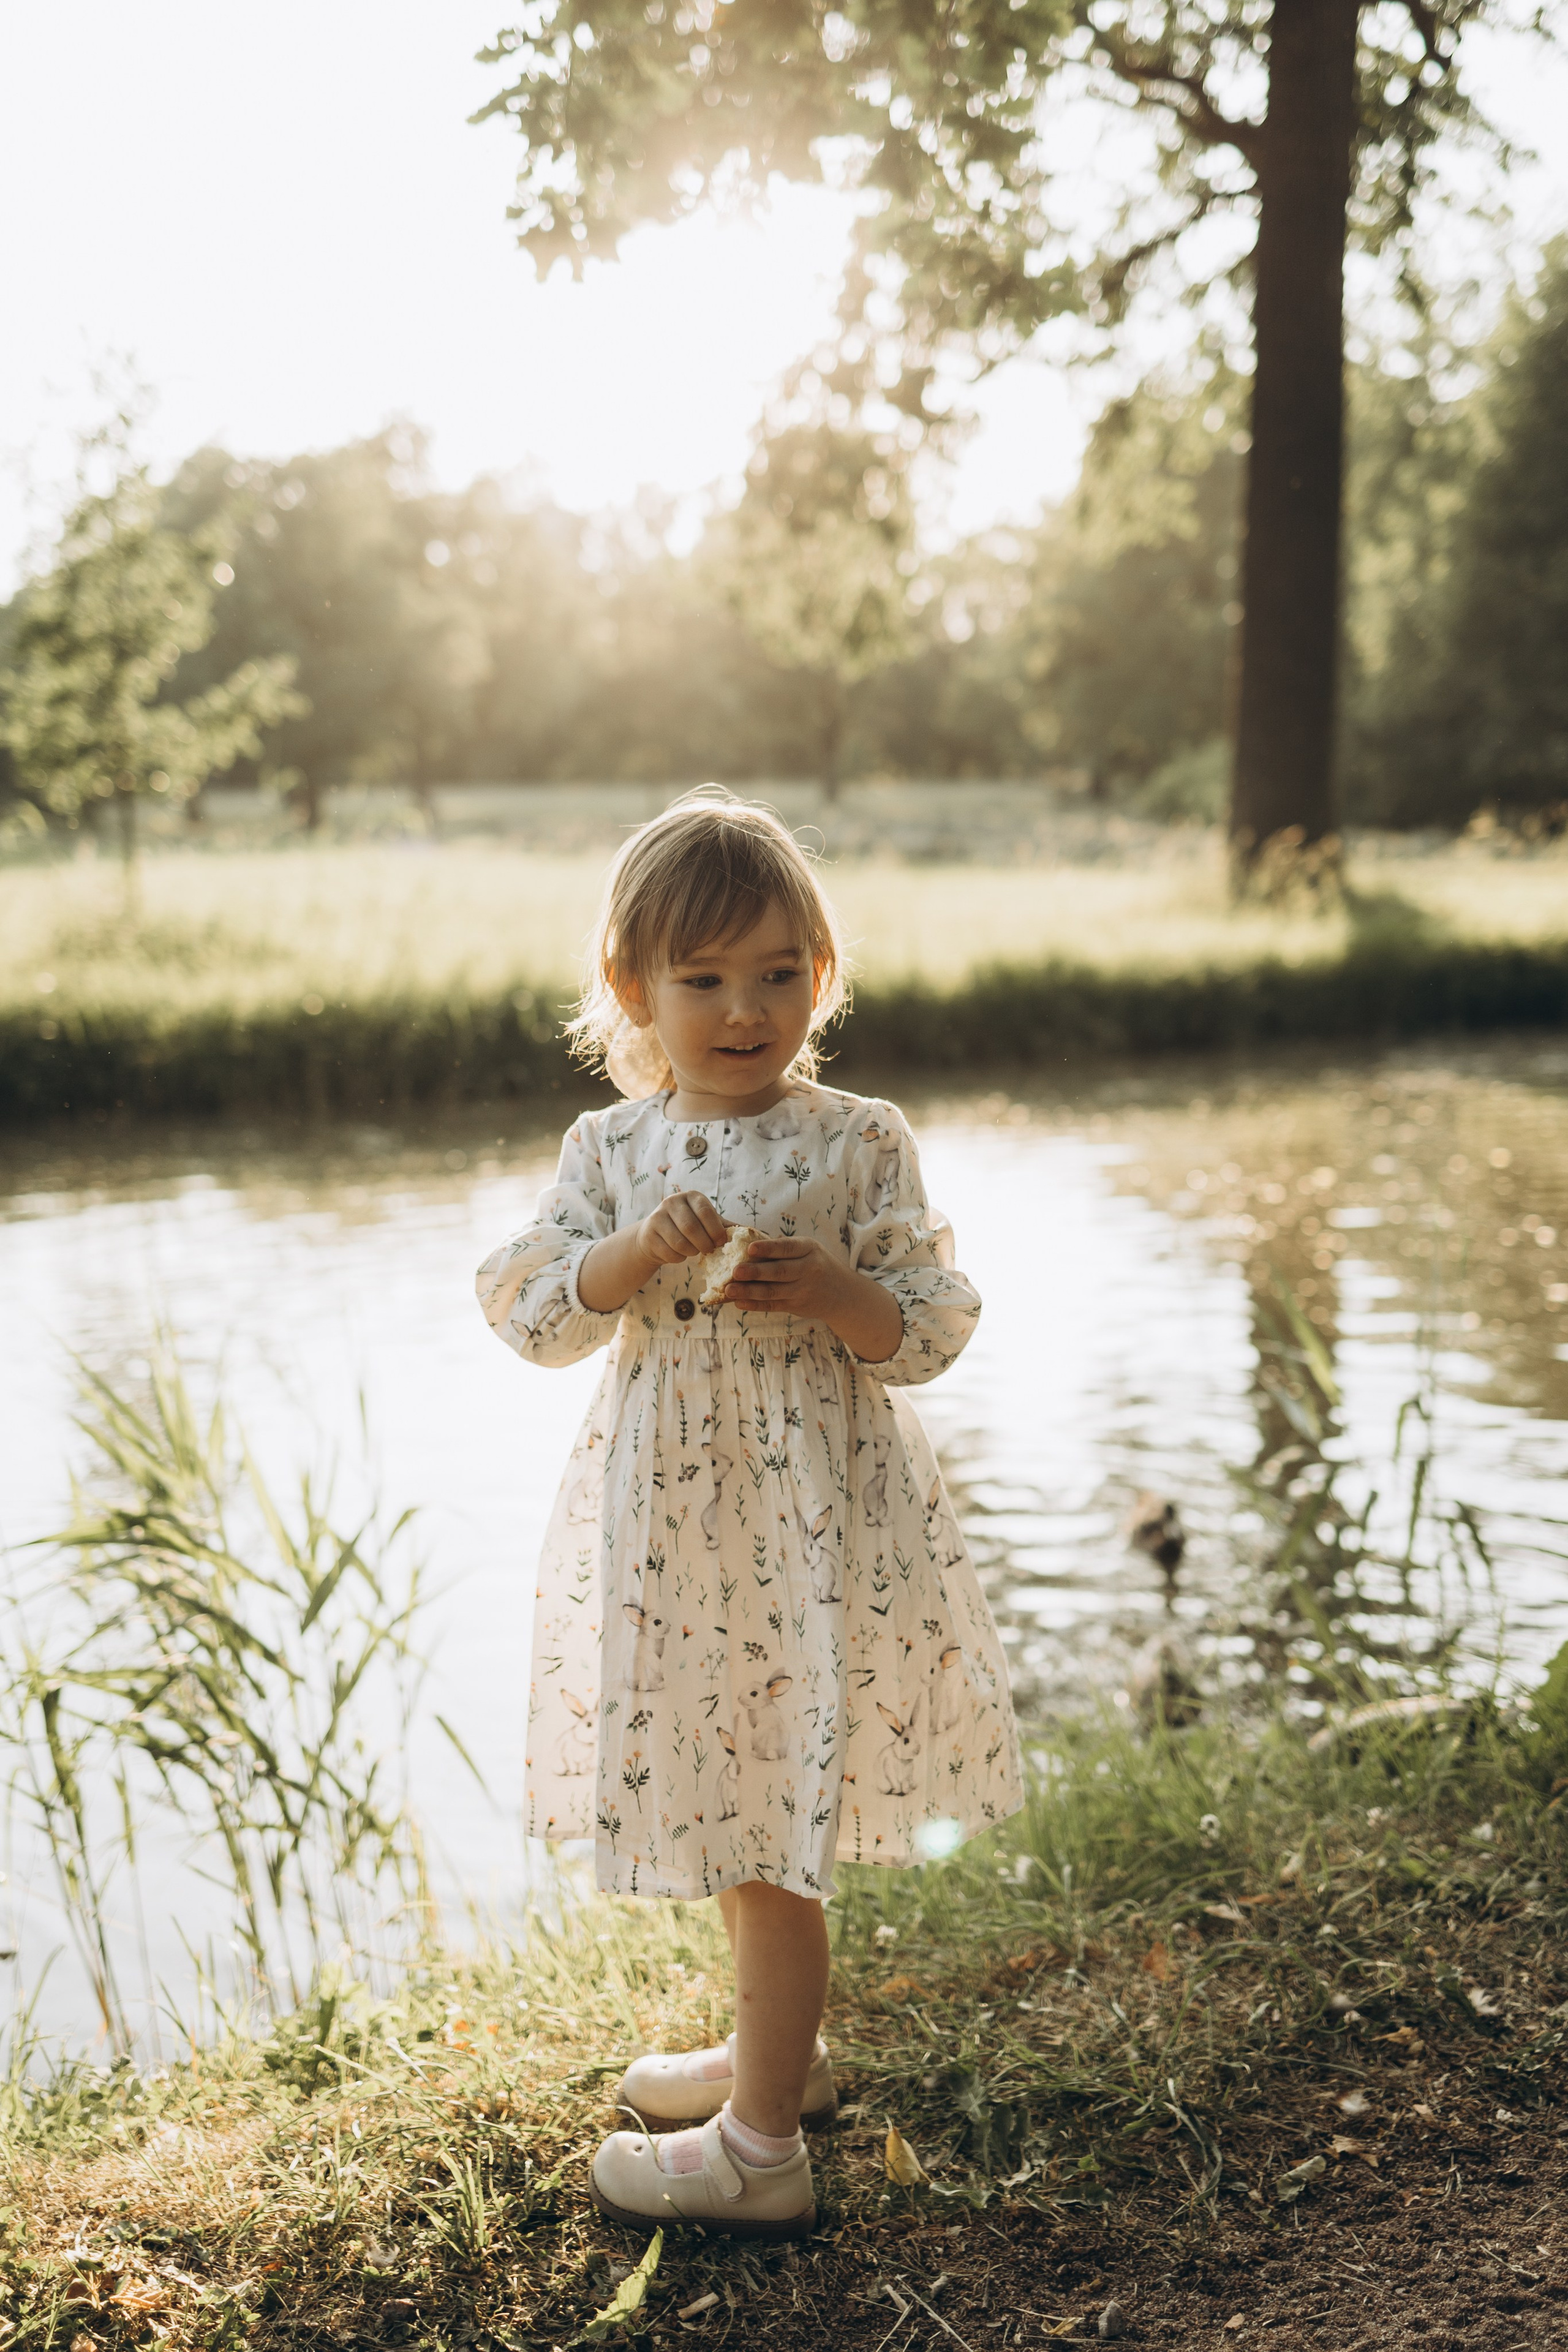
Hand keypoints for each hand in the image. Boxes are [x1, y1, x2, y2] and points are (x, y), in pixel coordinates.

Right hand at [636, 1189, 728, 1268]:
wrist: (655, 1235)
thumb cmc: (688, 1228)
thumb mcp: (706, 1222)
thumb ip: (724, 1226)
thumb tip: (749, 1232)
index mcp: (691, 1197)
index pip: (705, 1212)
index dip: (715, 1230)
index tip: (720, 1242)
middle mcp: (672, 1202)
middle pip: (691, 1228)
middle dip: (704, 1244)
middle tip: (708, 1250)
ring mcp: (657, 1217)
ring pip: (679, 1242)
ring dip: (691, 1252)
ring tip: (694, 1250)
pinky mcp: (648, 1233)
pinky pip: (668, 1252)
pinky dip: (678, 1258)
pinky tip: (679, 1253)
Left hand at [723, 1236, 850, 1317]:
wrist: (842, 1294)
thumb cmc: (817, 1264)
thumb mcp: (809, 1249)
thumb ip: (784, 1247)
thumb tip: (747, 1242)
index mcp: (809, 1249)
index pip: (788, 1248)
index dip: (769, 1248)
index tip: (750, 1248)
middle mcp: (808, 1269)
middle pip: (779, 1271)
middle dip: (755, 1272)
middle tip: (734, 1271)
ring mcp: (802, 1290)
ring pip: (773, 1291)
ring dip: (749, 1291)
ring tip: (729, 1289)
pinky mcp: (796, 1306)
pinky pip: (773, 1306)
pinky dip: (755, 1305)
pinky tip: (739, 1302)